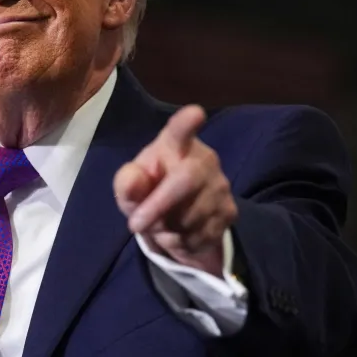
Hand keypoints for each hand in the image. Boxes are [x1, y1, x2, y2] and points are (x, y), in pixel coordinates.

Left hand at [114, 105, 236, 275]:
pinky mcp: (229, 212)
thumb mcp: (130, 191)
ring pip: (191, 215)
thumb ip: (127, 184)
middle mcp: (204, 160)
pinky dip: (181, 243)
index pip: (179, 131)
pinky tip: (178, 234)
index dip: (186, 123)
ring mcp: (221, 186)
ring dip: (167, 229)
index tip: (195, 113)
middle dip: (158, 205)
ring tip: (160, 225)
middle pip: (187, 179)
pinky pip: (200, 235)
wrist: (178, 225)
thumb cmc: (149, 193)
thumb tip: (135, 181)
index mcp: (175, 145)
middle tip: (134, 224)